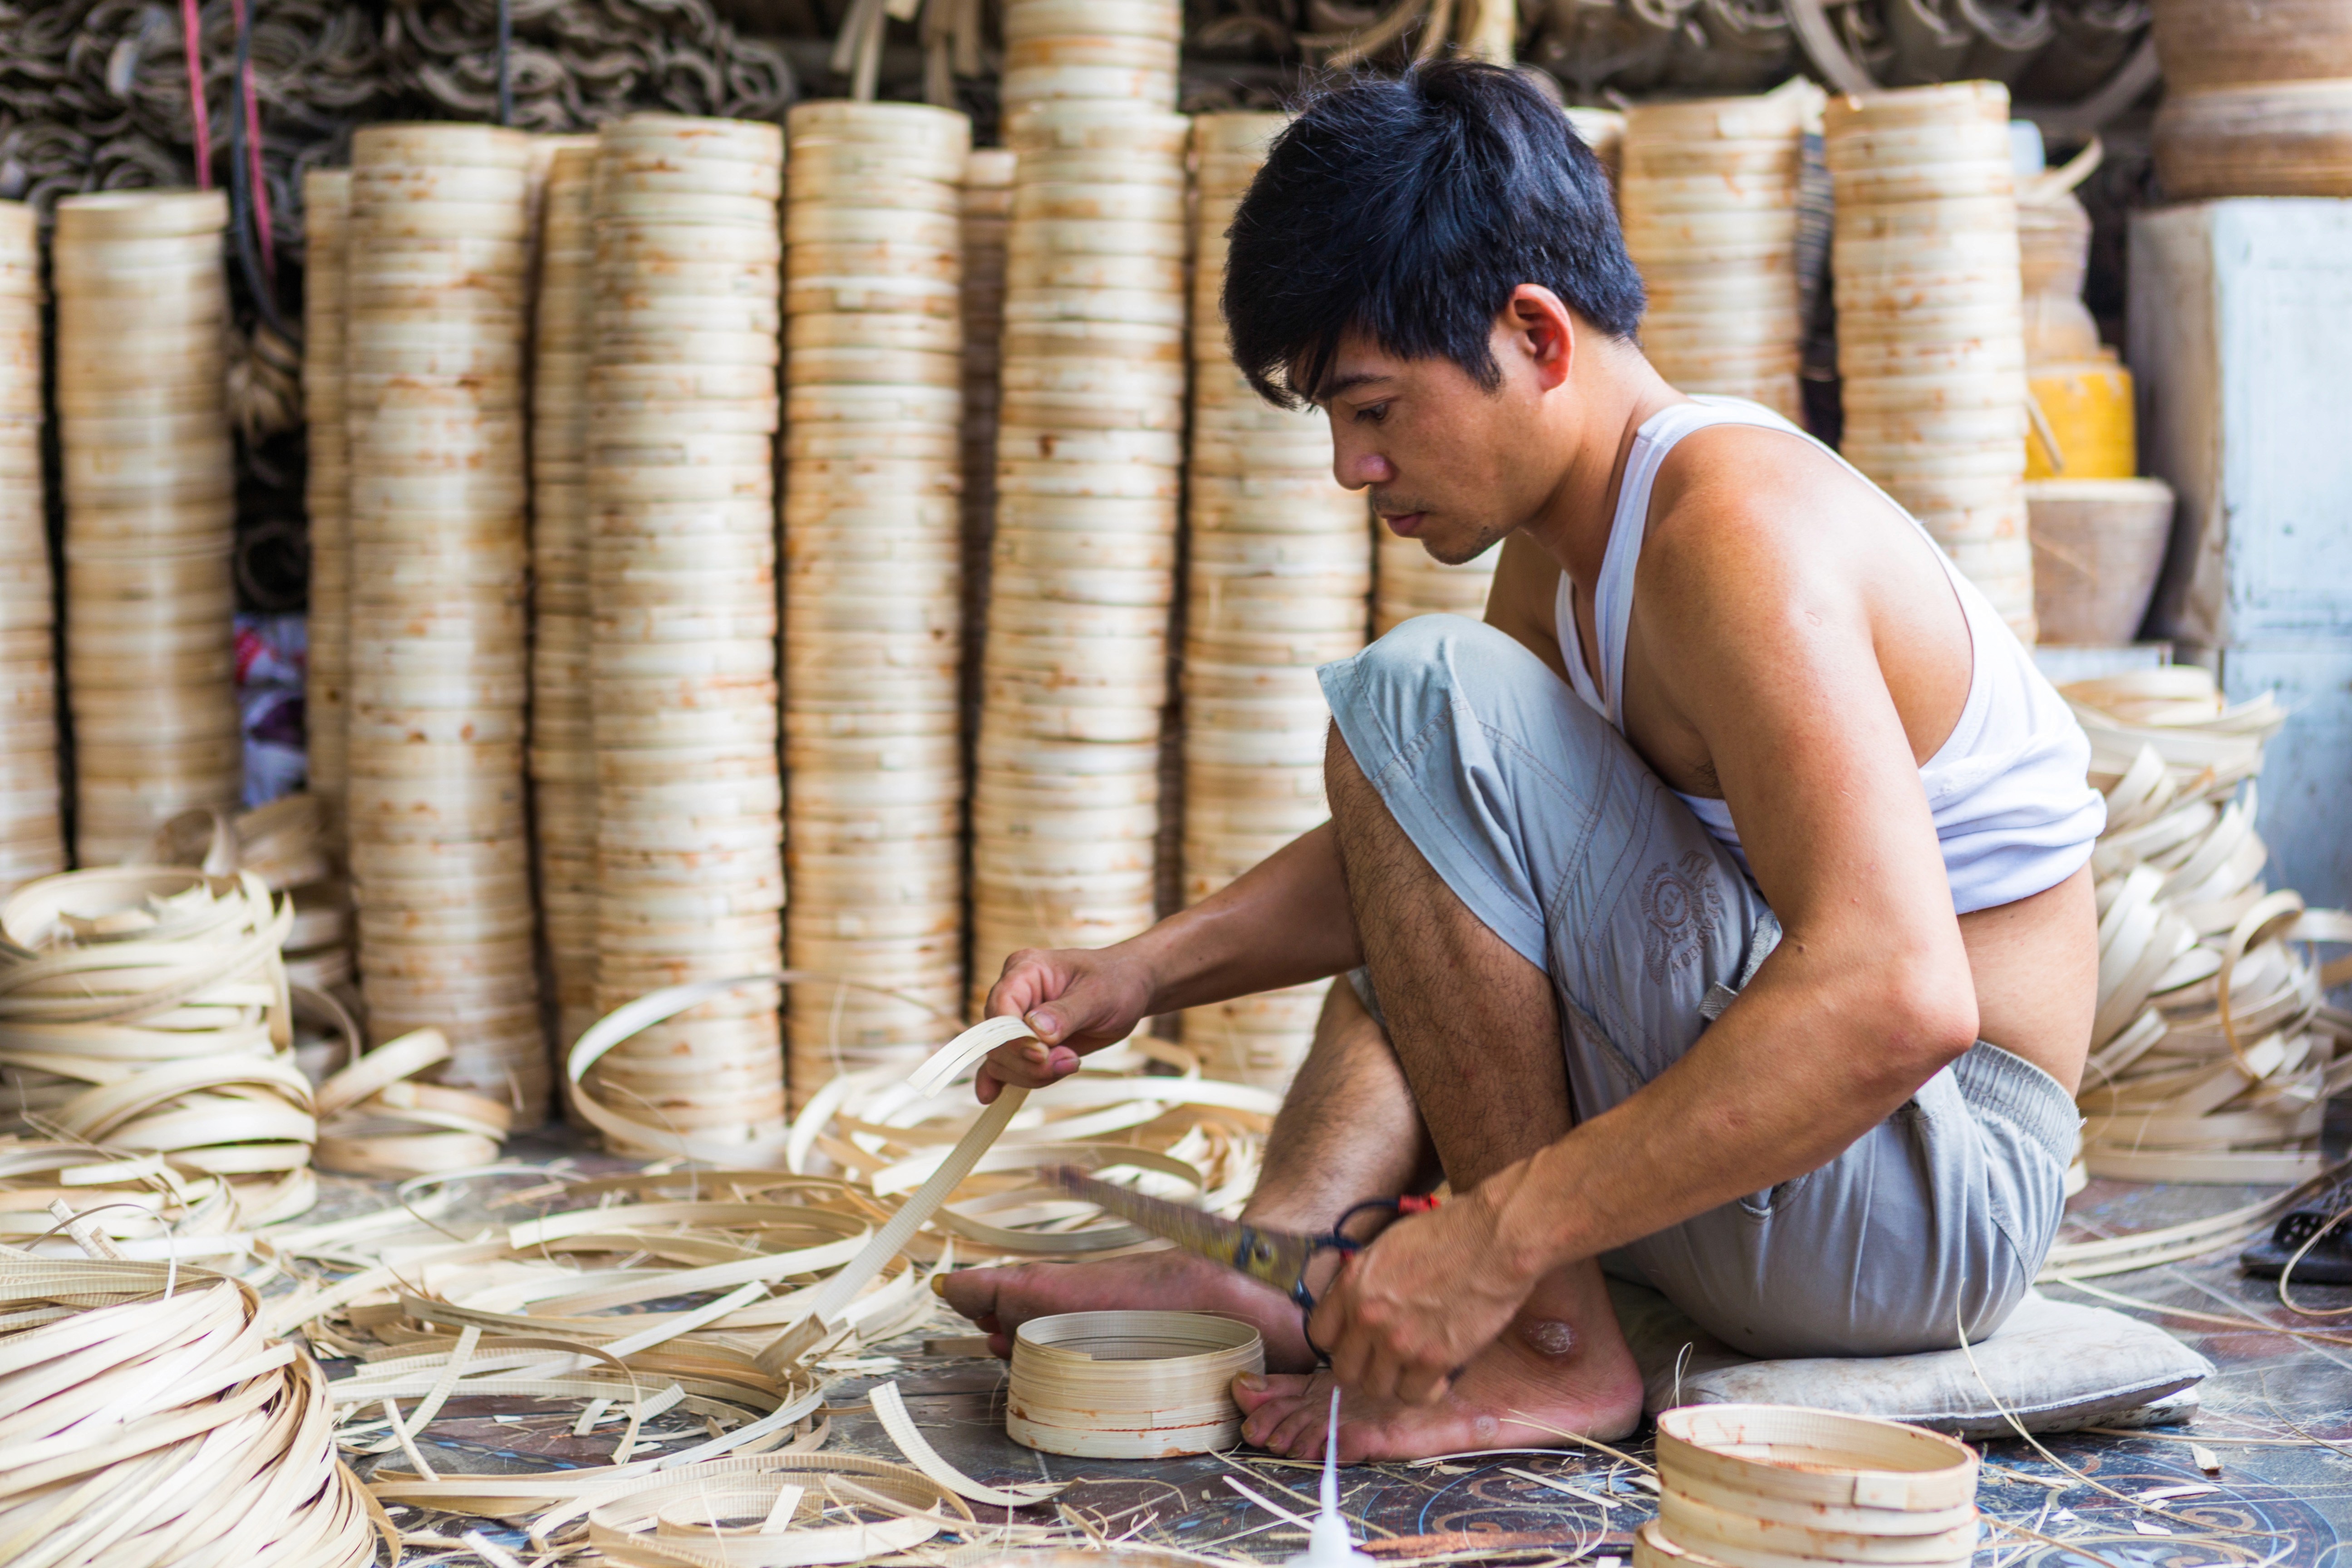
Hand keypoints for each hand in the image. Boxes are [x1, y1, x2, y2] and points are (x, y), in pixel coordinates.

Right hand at [975, 945, 1155, 1103]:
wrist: (1128, 989)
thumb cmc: (1115, 982)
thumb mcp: (1097, 994)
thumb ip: (1065, 1013)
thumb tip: (1036, 1032)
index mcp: (1025, 970)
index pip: (1001, 1007)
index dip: (1014, 1037)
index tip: (1042, 1054)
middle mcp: (1014, 994)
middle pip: (998, 1039)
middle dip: (1030, 1062)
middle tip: (1070, 1060)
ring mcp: (1016, 1020)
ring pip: (1002, 1058)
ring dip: (1033, 1073)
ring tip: (1072, 1062)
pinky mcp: (1024, 1043)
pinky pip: (1003, 1063)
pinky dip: (1000, 1079)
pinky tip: (991, 1095)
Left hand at [1306, 1193, 1534, 1404]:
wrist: (1493, 1240)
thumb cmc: (1447, 1234)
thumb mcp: (1387, 1247)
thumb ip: (1365, 1281)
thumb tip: (1357, 1305)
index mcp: (1352, 1283)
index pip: (1319, 1335)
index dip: (1339, 1341)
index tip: (1356, 1341)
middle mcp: (1368, 1316)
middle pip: (1345, 1370)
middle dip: (1364, 1367)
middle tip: (1386, 1360)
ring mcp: (1399, 1341)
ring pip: (1377, 1388)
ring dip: (1393, 1381)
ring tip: (1412, 1367)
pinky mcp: (1433, 1360)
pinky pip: (1414, 1396)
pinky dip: (1424, 1390)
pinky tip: (1436, 1375)